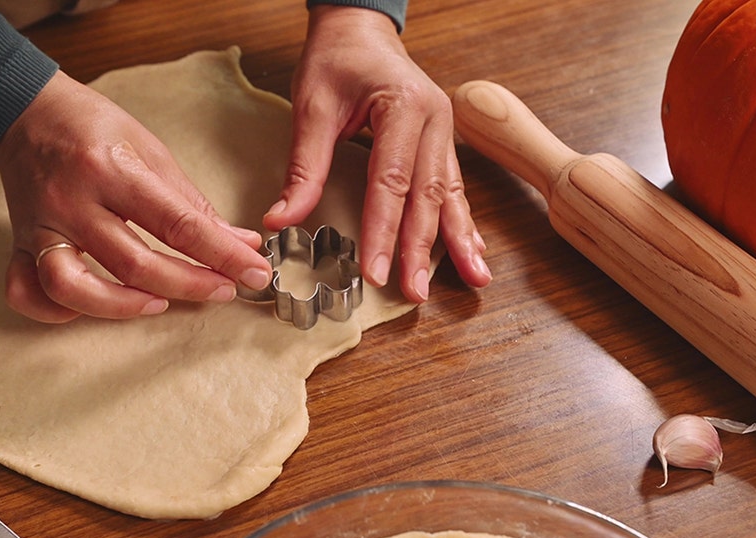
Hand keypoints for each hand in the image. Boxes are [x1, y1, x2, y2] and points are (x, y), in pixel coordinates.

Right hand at [0, 71, 272, 322]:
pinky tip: (90, 308)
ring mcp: (41, 226)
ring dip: (122, 307)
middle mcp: (72, 201)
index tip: (254, 273)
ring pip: (73, 287)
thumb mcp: (151, 150)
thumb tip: (240, 243)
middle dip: (189, 285)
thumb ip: (192, 203)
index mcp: (112, 169)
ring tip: (159, 304)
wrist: (25, 110)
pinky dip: (55, 311)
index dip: (223, 255)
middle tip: (223, 290)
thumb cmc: (93, 127)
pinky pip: (26, 291)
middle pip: (134, 264)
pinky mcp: (19, 243)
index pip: (178, 225)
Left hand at [262, 5, 490, 302]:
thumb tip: (281, 219)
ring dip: (456, 241)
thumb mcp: (311, 105)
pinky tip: (474, 251)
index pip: (392, 180)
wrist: (359, 27)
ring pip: (450, 194)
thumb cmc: (336, 59)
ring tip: (472, 280)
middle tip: (414, 291)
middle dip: (421, 247)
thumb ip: (303, 166)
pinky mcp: (443, 141)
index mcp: (403, 105)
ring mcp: (444, 130)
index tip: (376, 269)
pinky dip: (463, 221)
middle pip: (427, 194)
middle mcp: (434, 119)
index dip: (383, 229)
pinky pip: (455, 187)